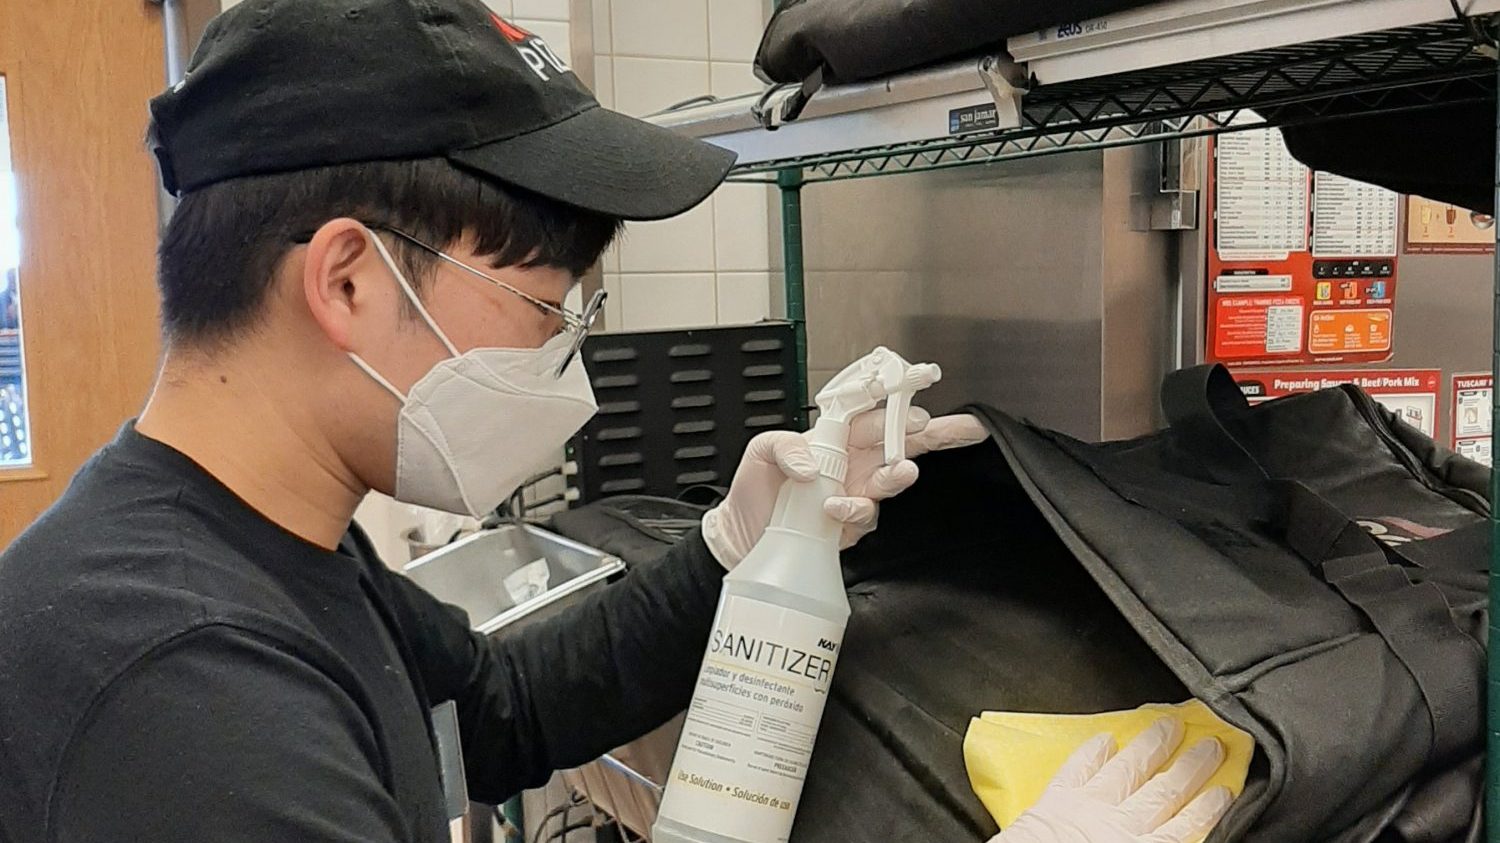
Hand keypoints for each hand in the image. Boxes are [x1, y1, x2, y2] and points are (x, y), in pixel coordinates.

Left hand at [701, 408, 989, 569]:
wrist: (741, 535)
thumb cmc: (755, 489)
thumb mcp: (762, 451)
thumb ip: (784, 445)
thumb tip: (809, 464)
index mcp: (837, 439)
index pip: (875, 416)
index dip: (899, 409)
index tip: (919, 405)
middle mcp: (852, 464)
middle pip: (902, 444)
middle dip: (935, 434)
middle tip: (959, 430)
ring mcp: (854, 494)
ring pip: (890, 480)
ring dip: (899, 474)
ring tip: (903, 470)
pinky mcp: (849, 524)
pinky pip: (864, 515)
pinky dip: (854, 509)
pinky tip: (836, 506)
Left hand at [989, 718, 1232, 842]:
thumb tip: (1177, 836)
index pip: (1186, 827)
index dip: (1209, 807)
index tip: (1225, 789)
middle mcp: (1121, 824)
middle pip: (1165, 791)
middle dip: (1192, 766)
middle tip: (1211, 743)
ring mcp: (1088, 806)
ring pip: (1128, 769)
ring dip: (1151, 746)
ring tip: (1169, 723)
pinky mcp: (1056, 799)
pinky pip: (1078, 769)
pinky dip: (1093, 752)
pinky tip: (1105, 738)